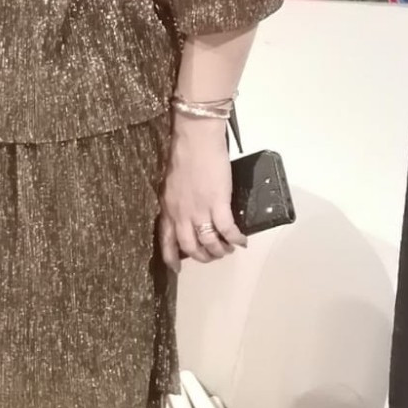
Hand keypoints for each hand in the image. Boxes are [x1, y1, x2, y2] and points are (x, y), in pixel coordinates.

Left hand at [158, 116, 244, 270]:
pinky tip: (241, 241)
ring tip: (228, 250)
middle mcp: (181, 214)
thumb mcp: (172, 184)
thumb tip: (188, 214)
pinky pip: (227, 229)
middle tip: (213, 256)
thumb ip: (177, 202)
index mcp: (168, 208)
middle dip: (202, 257)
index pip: (166, 241)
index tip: (177, 269)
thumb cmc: (185, 155)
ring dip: (220, 250)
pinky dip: (235, 238)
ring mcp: (199, 210)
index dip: (172, 258)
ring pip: (208, 242)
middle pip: (189, 247)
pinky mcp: (217, 203)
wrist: (195, 139)